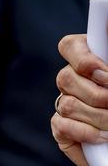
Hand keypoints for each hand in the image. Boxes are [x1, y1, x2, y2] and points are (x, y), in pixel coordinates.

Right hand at [52, 33, 107, 165]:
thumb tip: (105, 29)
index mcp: (86, 57)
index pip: (69, 47)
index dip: (83, 60)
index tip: (104, 74)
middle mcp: (71, 79)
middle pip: (66, 79)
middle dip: (96, 95)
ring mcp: (64, 103)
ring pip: (67, 105)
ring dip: (97, 117)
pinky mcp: (61, 129)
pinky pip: (62, 127)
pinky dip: (86, 133)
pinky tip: (104, 136)